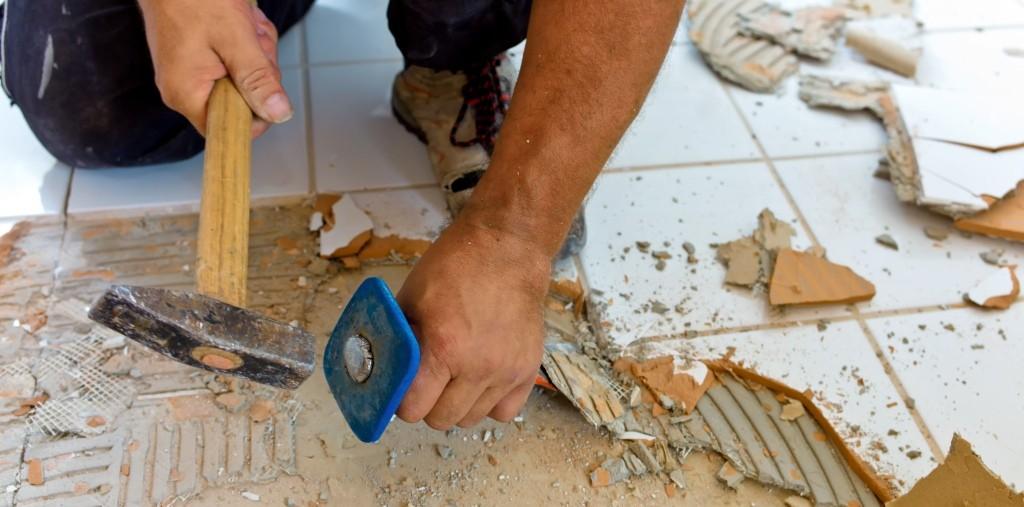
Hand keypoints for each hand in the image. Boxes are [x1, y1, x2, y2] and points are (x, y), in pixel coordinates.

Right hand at [138, 0, 290, 136]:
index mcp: (187, 94)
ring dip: (254, 51)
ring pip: (243, 77)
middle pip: (242, 101)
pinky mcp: (197, 58)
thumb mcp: (236, 39)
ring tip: (244, 24)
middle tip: (252, 40)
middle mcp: (184, 89)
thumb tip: (278, 114)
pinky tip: (241, 22)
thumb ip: (257, 79)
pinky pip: (234, 61)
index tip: (265, 83)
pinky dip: (245, 42)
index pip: (229, 130)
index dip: (256, 112)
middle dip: (258, 69)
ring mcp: (191, 73)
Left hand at [395, 218, 551, 428]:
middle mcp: (479, 366)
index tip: (402, 388)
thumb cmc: (456, 266)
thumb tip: (382, 368)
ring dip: (457, 405)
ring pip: (472, 419)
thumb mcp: (411, 297)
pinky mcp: (528, 369)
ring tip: (454, 378)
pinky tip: (481, 381)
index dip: (402, 401)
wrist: (507, 249)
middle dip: (427, 404)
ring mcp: (507, 371)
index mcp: (444, 347)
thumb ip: (397, 338)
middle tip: (426, 382)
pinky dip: (489, 403)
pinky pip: (505, 412)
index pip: (413, 408)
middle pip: (442, 419)